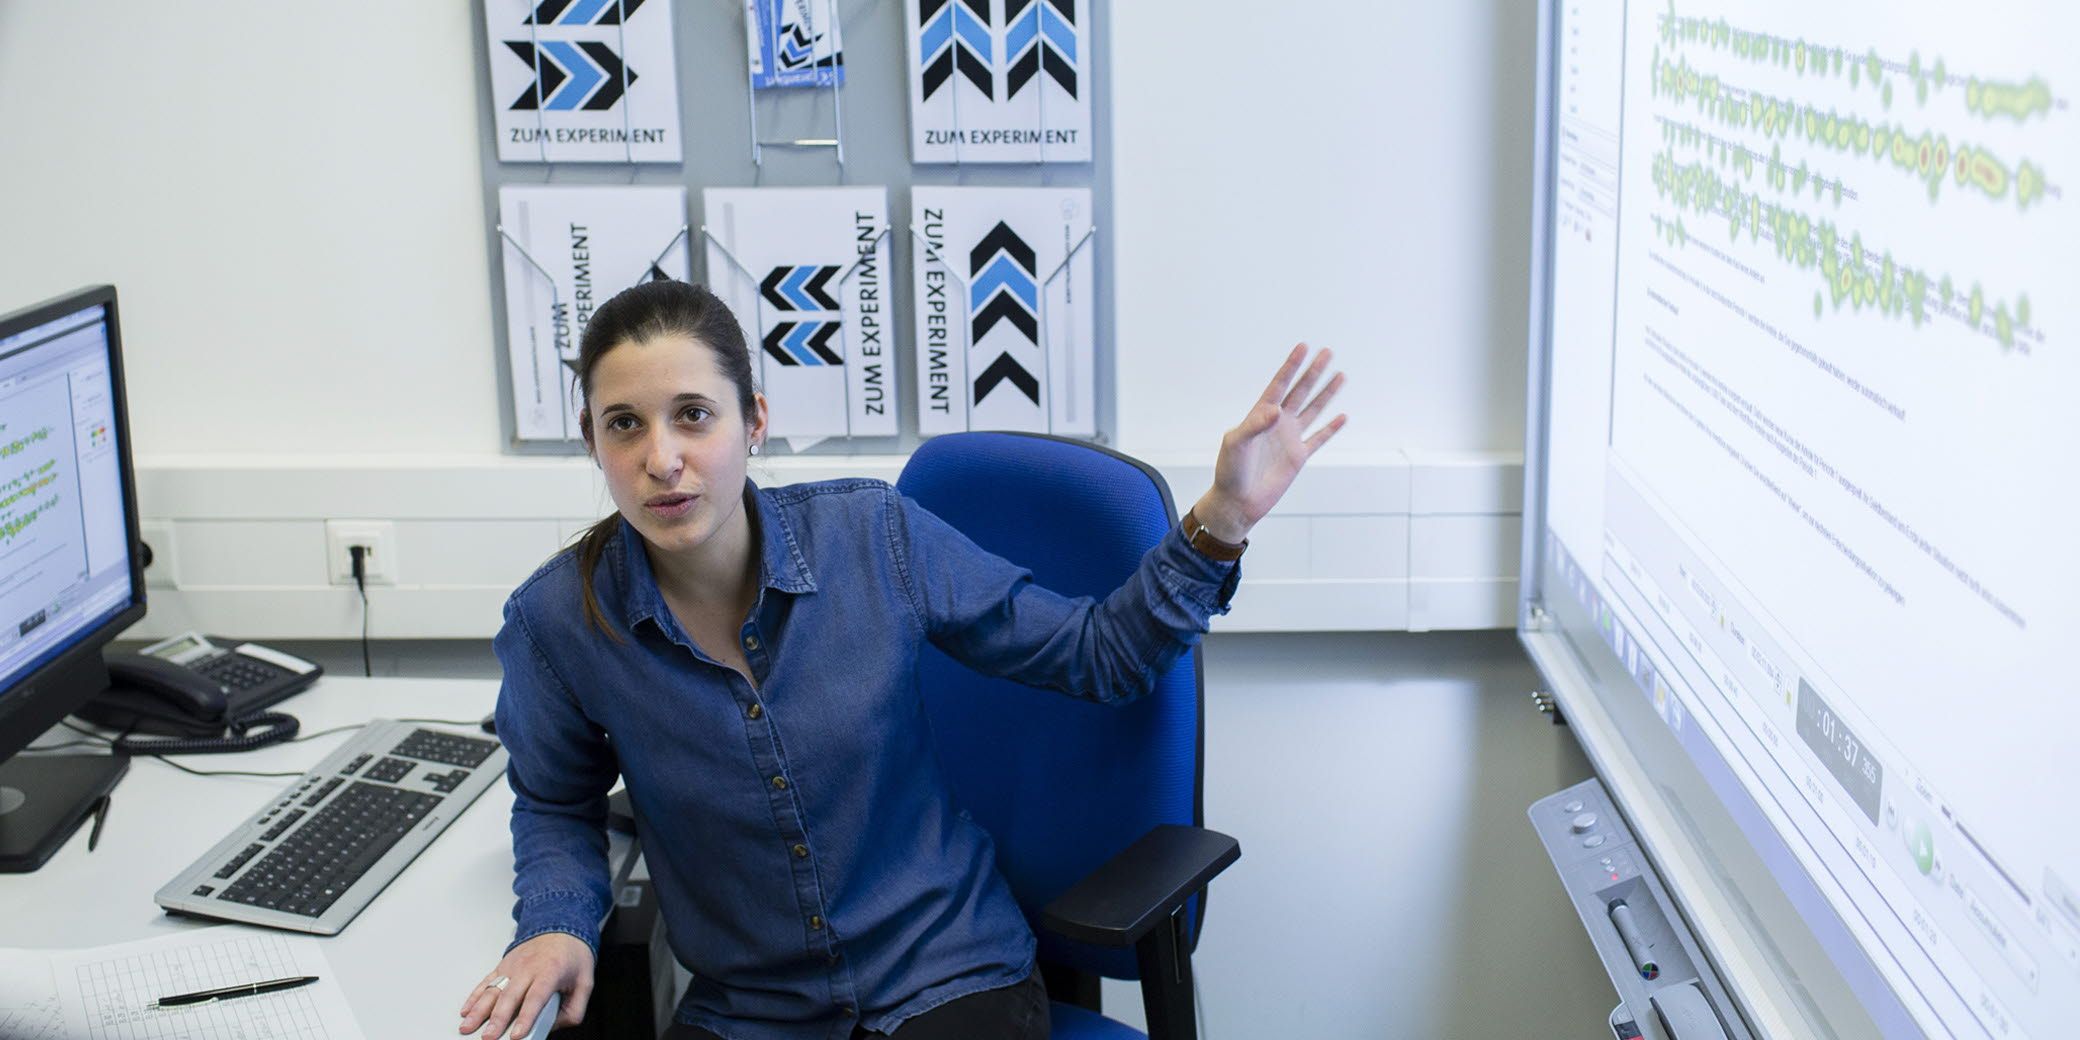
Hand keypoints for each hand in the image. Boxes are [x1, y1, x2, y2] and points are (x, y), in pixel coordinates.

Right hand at [458, 932, 593, 1038]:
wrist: (561, 925)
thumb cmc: (572, 955)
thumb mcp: (586, 982)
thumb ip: (574, 1009)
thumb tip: (554, 1026)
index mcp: (550, 971)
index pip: (535, 998)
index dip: (525, 1018)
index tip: (517, 1035)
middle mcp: (528, 968)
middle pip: (509, 996)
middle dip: (497, 1019)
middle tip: (488, 1037)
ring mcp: (512, 967)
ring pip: (492, 990)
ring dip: (478, 1010)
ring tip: (467, 1027)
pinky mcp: (502, 966)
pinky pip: (485, 982)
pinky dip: (474, 997)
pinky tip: (466, 1010)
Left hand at [1192, 343, 1347, 542]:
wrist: (1238, 501)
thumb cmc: (1230, 471)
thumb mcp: (1236, 444)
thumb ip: (1254, 425)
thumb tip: (1276, 410)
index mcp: (1260, 415)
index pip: (1279, 385)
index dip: (1291, 366)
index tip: (1303, 347)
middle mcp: (1277, 423)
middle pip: (1300, 391)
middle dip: (1313, 372)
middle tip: (1327, 352)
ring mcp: (1289, 438)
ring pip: (1313, 410)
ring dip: (1326, 393)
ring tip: (1340, 375)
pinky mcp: (1298, 457)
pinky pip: (1318, 438)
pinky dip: (1331, 428)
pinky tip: (1342, 416)